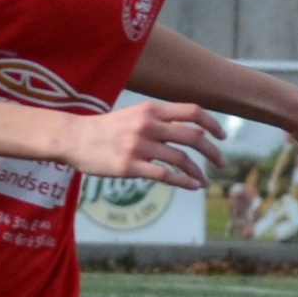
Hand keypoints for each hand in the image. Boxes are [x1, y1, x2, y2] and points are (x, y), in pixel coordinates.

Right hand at [61, 97, 224, 188]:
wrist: (74, 138)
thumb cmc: (107, 128)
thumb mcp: (135, 114)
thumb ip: (161, 120)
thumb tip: (193, 129)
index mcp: (151, 110)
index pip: (192, 111)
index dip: (212, 123)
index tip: (223, 136)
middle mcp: (147, 125)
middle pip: (193, 136)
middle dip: (213, 152)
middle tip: (223, 163)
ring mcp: (139, 146)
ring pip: (181, 159)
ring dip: (198, 172)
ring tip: (205, 181)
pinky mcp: (129, 166)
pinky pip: (165, 175)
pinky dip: (183, 182)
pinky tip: (191, 186)